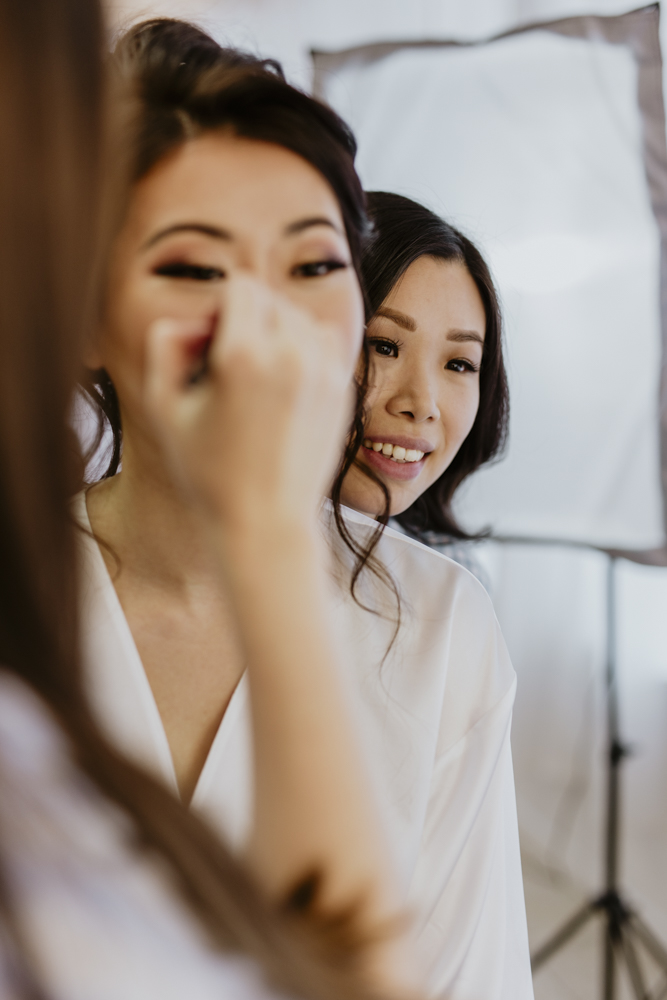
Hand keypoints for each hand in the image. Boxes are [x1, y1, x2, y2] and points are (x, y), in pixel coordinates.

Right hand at [143, 274, 355, 537]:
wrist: (266, 524)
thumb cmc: (209, 474)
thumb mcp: (163, 409)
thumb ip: (164, 347)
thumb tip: (188, 320)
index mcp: (244, 356)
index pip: (240, 287)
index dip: (217, 311)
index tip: (207, 350)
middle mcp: (291, 356)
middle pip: (271, 299)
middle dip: (246, 320)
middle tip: (227, 367)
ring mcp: (324, 373)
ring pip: (301, 318)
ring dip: (277, 332)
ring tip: (256, 376)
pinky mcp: (342, 391)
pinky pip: (324, 344)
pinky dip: (304, 351)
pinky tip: (282, 387)